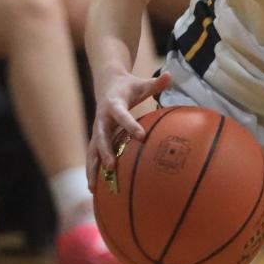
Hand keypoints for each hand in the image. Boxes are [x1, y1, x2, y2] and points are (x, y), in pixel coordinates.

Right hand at [87, 70, 171, 187]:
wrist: (107, 85)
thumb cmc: (129, 87)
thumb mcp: (141, 83)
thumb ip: (156, 83)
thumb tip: (171, 75)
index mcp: (114, 105)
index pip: (122, 115)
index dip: (130, 125)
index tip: (141, 136)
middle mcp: (102, 119)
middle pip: (102, 137)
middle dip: (105, 152)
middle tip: (112, 166)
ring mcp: (97, 130)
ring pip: (92, 150)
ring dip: (92, 168)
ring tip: (94, 187)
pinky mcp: (96, 138)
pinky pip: (92, 156)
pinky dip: (92, 171)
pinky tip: (94, 189)